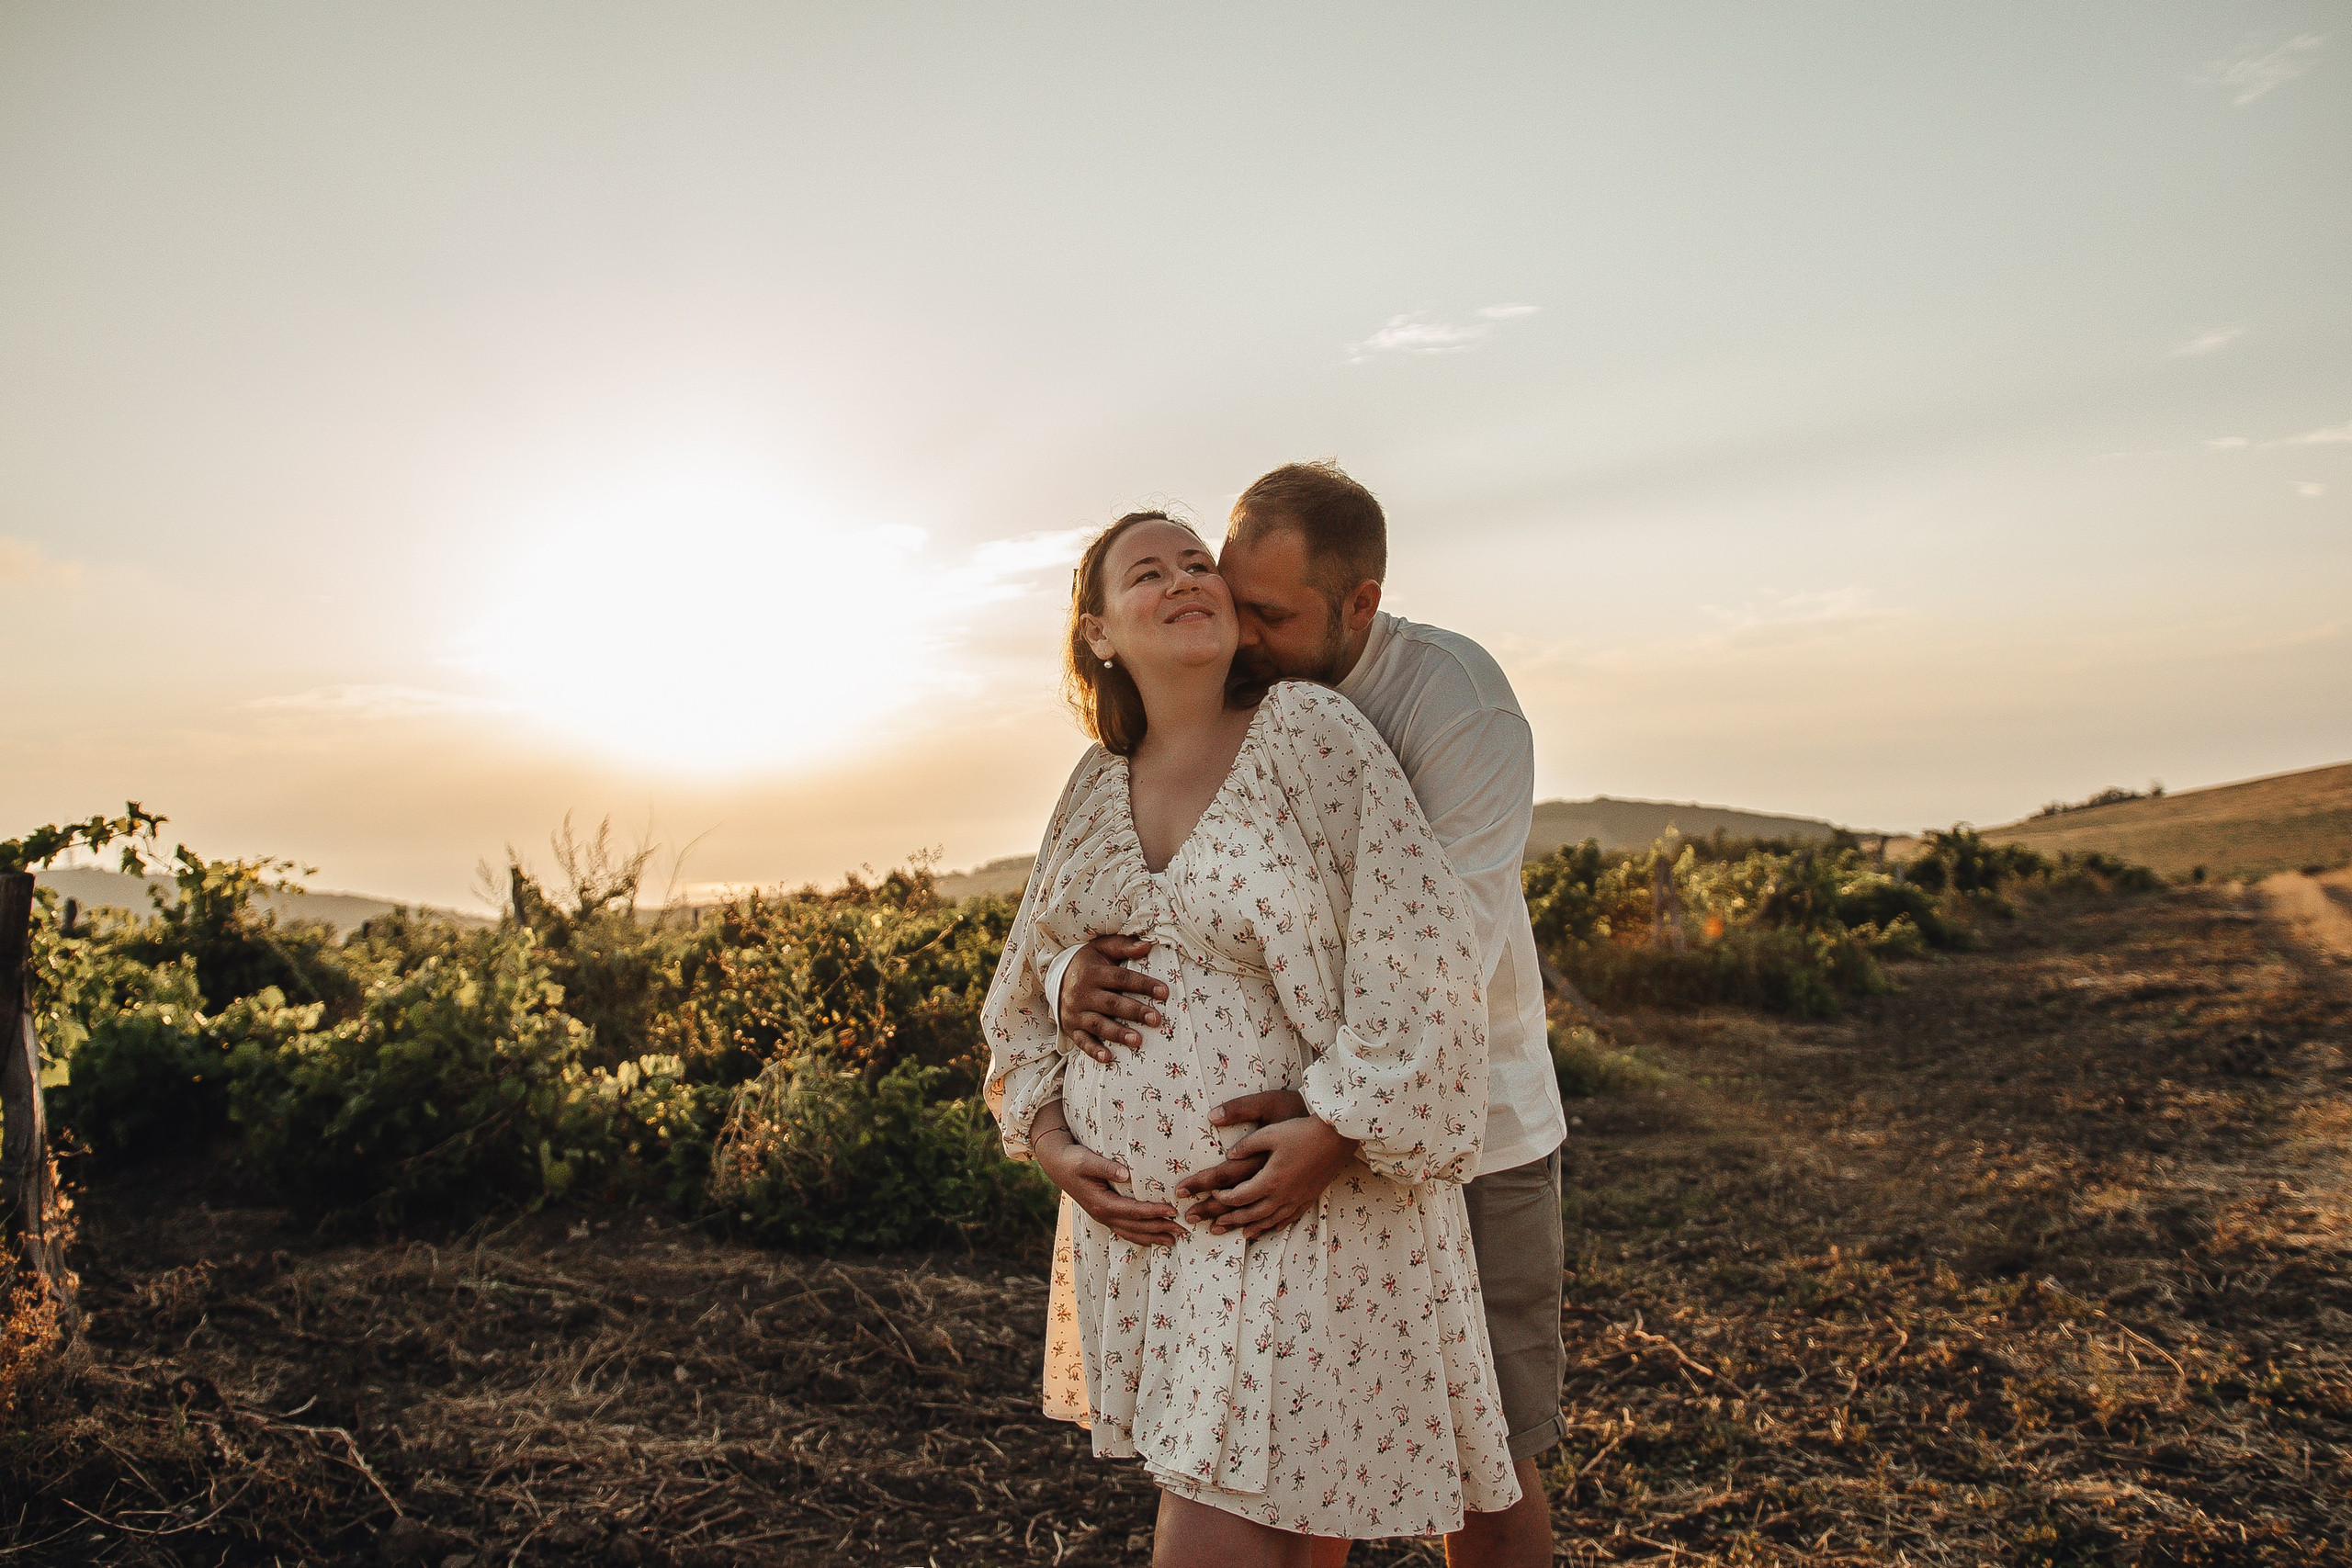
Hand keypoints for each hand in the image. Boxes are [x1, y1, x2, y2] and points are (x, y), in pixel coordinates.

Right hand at [1035, 1130, 1184, 1247]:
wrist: (1057, 1164)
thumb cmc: (1074, 1160)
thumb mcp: (1087, 1160)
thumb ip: (1105, 1167)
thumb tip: (1125, 1173)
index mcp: (1102, 1203)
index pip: (1134, 1211)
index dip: (1154, 1212)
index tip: (1173, 1211)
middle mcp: (1103, 1215)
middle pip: (1136, 1227)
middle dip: (1160, 1229)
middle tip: (1183, 1230)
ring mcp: (1103, 1217)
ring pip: (1131, 1233)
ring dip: (1153, 1237)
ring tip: (1173, 1240)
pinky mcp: (1104, 1215)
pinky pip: (1125, 1231)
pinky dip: (1140, 1237)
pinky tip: (1152, 1239)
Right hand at [1061, 935, 1168, 1065]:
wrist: (1055, 977)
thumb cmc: (1087, 963)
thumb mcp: (1102, 948)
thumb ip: (1124, 946)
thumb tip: (1148, 945)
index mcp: (1092, 972)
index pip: (1122, 978)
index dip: (1143, 985)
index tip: (1164, 992)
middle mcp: (1082, 993)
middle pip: (1112, 1003)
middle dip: (1135, 1012)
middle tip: (1156, 1019)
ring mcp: (1076, 1012)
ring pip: (1099, 1024)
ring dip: (1118, 1033)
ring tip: (1137, 1040)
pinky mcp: (1072, 1028)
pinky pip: (1082, 1041)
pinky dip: (1094, 1050)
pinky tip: (1108, 1057)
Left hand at [1179, 1108, 1356, 1240]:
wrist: (1337, 1137)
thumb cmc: (1302, 1131)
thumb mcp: (1269, 1132)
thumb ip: (1246, 1145)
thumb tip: (1228, 1155)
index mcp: (1269, 1179)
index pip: (1238, 1196)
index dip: (1221, 1198)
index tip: (1212, 1193)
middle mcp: (1282, 1195)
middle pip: (1250, 1214)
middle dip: (1230, 1219)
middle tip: (1213, 1223)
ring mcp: (1296, 1199)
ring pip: (1269, 1221)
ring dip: (1251, 1228)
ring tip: (1239, 1233)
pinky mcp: (1308, 1198)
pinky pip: (1289, 1218)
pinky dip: (1275, 1225)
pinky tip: (1270, 1228)